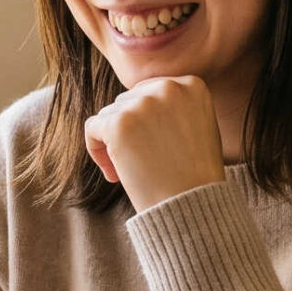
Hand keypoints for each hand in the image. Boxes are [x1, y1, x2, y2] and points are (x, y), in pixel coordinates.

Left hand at [83, 75, 228, 212]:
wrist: (192, 205)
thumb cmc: (195, 175)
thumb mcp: (198, 127)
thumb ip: (175, 107)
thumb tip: (140, 99)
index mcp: (191, 86)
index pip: (150, 92)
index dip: (146, 120)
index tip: (152, 147)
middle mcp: (168, 88)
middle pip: (128, 100)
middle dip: (128, 129)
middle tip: (138, 162)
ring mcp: (142, 104)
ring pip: (109, 114)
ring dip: (113, 141)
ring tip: (128, 171)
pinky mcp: (118, 123)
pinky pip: (93, 128)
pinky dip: (95, 149)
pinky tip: (113, 174)